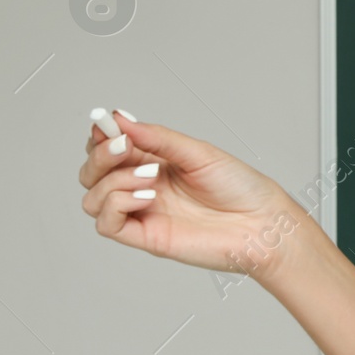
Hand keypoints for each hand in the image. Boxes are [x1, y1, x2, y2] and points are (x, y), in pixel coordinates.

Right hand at [78, 111, 304, 276]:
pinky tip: (146, 196)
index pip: (108, 147)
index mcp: (154, 162)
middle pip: (91, 173)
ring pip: (92, 198)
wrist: (263, 223)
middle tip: (125, 147)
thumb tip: (119, 119)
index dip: (101, 135)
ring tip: (150, 178)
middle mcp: (143, 186)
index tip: (108, 124)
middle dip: (100, 156)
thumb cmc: (241, 187)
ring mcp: (143, 212)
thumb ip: (157, 137)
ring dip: (111, 181)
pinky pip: (106, 224)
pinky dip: (116, 204)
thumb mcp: (198, 152)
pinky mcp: (146, 236)